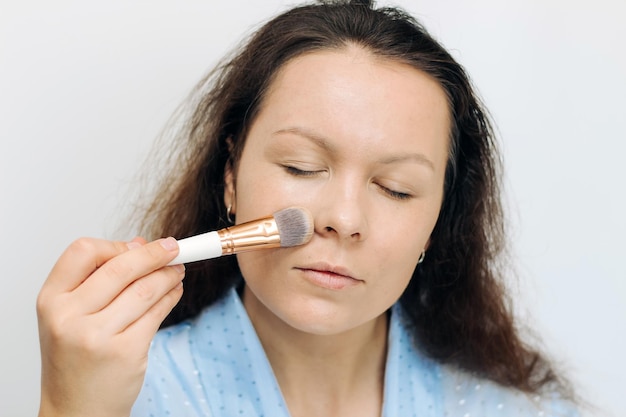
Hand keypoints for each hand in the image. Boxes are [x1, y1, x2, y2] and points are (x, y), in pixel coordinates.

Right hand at [36, 237, 184, 416]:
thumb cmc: (75, 360)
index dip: (115, 245)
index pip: (83, 251)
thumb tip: (139, 244)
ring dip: (168, 274)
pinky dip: (172, 296)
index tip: (136, 245)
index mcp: (51, 300)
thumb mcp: (71, 316)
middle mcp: (69, 317)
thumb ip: (99, 279)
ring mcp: (97, 336)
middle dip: (155, 254)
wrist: (77, 409)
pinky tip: (175, 291)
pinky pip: (157, 313)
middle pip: (121, 267)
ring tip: (177, 269)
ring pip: (145, 289)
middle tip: (174, 248)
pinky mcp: (126, 352)